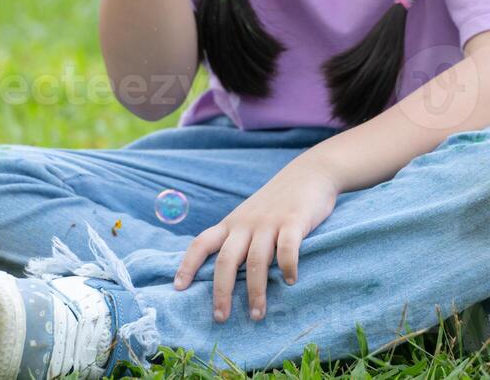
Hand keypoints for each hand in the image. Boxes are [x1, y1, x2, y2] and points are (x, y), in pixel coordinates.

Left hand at [172, 156, 340, 322]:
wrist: (311, 172)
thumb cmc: (279, 200)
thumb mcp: (251, 214)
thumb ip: (239, 237)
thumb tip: (226, 273)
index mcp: (232, 223)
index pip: (201, 243)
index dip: (187, 265)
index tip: (178, 288)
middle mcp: (247, 223)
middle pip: (226, 260)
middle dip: (221, 292)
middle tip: (221, 317)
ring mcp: (270, 222)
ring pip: (256, 261)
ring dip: (255, 291)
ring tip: (257, 314)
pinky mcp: (294, 221)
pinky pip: (288, 248)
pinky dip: (287, 267)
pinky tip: (290, 282)